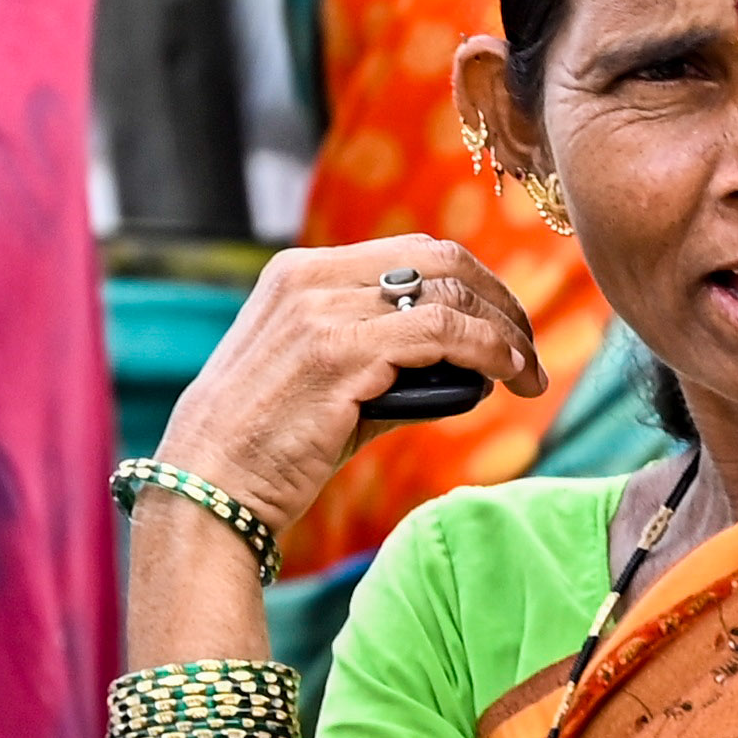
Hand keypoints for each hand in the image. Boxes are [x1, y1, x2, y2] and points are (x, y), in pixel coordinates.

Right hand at [156, 238, 545, 537]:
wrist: (208, 485)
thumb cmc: (265, 445)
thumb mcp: (319, 377)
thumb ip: (380, 354)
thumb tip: (464, 365)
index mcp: (300, 272)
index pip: (412, 252)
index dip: (473, 282)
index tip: (504, 325)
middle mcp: (311, 278)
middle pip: (440, 260)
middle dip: (499, 300)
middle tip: (527, 348)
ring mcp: (324, 312)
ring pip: (449, 294)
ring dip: (505, 332)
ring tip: (529, 373)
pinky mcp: (340, 353)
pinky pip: (442, 332)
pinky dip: (488, 349)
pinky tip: (508, 375)